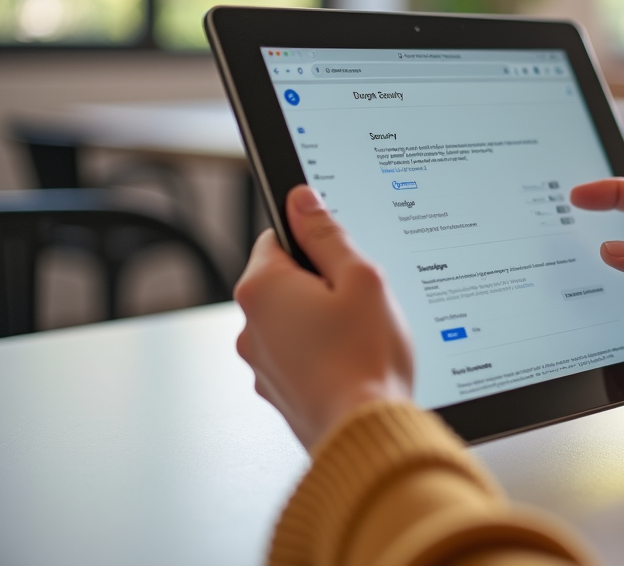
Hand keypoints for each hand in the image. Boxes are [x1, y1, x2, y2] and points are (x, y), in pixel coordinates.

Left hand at [234, 185, 413, 449]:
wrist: (365, 433)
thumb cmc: (365, 357)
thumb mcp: (360, 277)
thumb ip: (327, 234)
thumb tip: (301, 200)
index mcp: (263, 287)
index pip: (277, 236)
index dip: (315, 240)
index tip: (340, 255)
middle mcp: (249, 325)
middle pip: (285, 280)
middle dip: (321, 284)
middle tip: (360, 300)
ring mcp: (260, 362)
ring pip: (293, 320)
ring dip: (321, 321)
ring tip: (360, 337)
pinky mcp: (277, 390)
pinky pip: (298, 355)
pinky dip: (321, 354)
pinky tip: (353, 362)